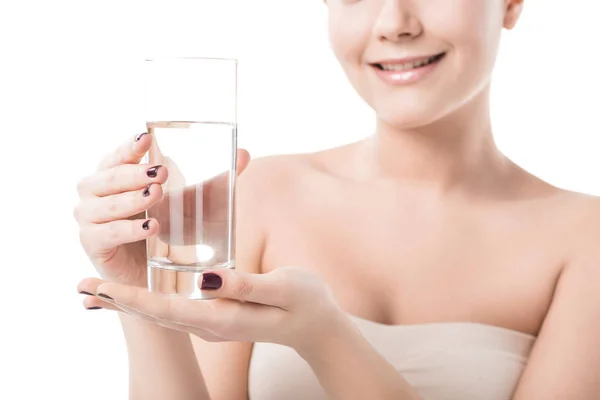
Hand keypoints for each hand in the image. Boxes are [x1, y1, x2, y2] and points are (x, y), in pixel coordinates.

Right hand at [73, 132, 250, 285]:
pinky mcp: (93, 244)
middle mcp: (96, 192)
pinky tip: (151, 227)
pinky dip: (128, 229)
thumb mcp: (195, 203)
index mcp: (115, 175)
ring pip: (104, 204)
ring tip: (157, 194)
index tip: (147, 139)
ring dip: (131, 198)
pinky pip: (106, 234)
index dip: (129, 146)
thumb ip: (216, 180)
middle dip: (134, 174)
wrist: (158, 276)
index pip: (118, 155)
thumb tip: (244, 154)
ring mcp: (89, 218)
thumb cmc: (171, 230)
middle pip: (108, 176)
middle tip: (161, 172)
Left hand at [77, 266, 348, 350]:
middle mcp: (209, 324)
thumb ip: (243, 285)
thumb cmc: (303, 302)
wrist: (316, 326)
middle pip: (154, 314)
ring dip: (127, 301)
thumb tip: (205, 279)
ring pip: (160, 312)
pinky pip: (173, 308)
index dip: (130, 298)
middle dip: (116, 300)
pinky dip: (148, 300)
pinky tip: (136, 293)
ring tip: (95, 291)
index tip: (98, 288)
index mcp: (221, 318)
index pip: (165, 309)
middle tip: (80, 288)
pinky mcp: (215, 315)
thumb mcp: (280, 288)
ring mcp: (210, 322)